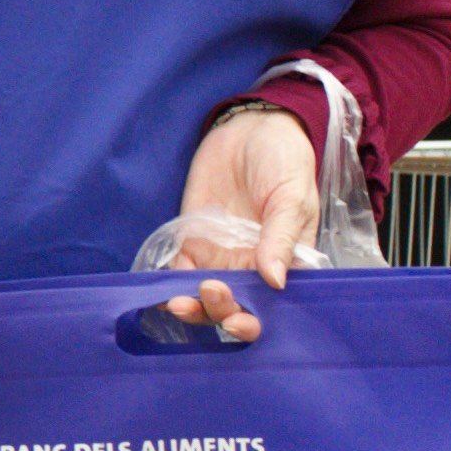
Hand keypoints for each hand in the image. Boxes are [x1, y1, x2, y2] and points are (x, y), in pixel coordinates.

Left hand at [162, 105, 323, 328]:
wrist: (253, 128)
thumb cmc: (285, 161)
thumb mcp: (292, 197)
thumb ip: (281, 238)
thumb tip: (274, 280)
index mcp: (284, 264)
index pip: (270, 308)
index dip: (252, 322)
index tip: (237, 319)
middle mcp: (250, 268)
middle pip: (231, 307)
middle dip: (218, 313)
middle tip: (209, 294)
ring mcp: (220, 256)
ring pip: (201, 296)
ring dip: (190, 306)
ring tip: (178, 302)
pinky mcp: (192, 240)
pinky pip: (177, 270)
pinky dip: (167, 284)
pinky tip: (157, 292)